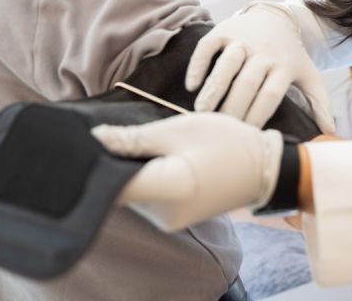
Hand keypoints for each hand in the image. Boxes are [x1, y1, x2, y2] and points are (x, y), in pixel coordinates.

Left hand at [91, 113, 283, 230]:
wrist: (265, 169)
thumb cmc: (226, 143)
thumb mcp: (178, 130)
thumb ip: (133, 138)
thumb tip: (93, 140)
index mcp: (167, 190)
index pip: (110, 183)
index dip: (93, 160)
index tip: (86, 141)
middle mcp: (162, 215)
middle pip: (119, 187)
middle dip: (112, 161)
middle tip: (113, 133)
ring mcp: (167, 221)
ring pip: (132, 191)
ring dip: (130, 168)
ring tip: (141, 143)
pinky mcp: (172, 218)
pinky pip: (147, 196)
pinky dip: (144, 177)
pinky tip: (153, 158)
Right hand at [185, 3, 334, 132]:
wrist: (275, 17)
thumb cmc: (291, 55)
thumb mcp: (310, 75)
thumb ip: (320, 103)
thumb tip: (331, 133)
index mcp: (284, 67)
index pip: (270, 95)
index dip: (258, 116)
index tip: (246, 136)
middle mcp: (264, 53)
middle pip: (247, 83)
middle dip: (233, 107)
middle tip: (220, 129)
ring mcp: (243, 40)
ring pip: (227, 65)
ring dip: (213, 88)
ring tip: (202, 111)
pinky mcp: (224, 31)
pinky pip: (208, 47)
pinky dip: (198, 64)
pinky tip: (191, 85)